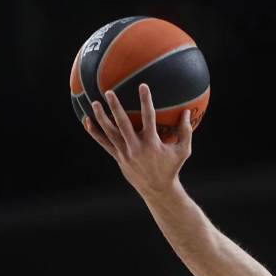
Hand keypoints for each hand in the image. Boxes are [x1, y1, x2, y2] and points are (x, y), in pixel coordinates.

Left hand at [84, 84, 191, 199]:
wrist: (158, 189)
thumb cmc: (172, 167)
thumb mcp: (183, 151)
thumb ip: (185, 131)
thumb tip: (188, 112)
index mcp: (152, 143)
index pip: (148, 117)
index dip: (146, 101)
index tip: (143, 86)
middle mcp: (136, 147)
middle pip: (123, 124)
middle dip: (116, 107)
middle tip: (109, 92)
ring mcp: (125, 153)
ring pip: (110, 132)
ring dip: (101, 117)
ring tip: (94, 103)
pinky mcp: (119, 157)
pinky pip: (104, 143)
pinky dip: (95, 133)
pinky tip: (87, 122)